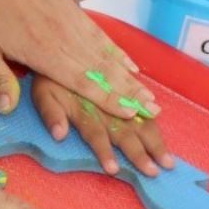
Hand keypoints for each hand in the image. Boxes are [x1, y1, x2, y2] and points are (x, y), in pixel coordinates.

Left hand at [0, 0, 155, 122]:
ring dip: (129, 75)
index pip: (82, 82)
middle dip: (129, 92)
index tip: (131, 113)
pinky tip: (129, 63)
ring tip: (149, 92)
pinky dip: (117, 50)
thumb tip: (6, 109)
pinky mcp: (70, 8)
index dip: (108, 99)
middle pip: (102, 70)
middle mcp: (63, 37)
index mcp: (42, 51)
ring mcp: (70, 20)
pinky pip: (100, 34)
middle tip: (154, 110)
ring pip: (106, 53)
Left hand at [31, 77, 172, 177]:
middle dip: (141, 152)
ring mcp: (114, 87)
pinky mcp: (118, 73)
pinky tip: (157, 112)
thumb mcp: (41, 93)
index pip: (96, 135)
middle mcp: (103, 100)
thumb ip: (50, 114)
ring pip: (138, 114)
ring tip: (167, 156)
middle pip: (124, 130)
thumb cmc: (47, 74)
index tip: (115, 171)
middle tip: (158, 171)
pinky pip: (136, 86)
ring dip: (152, 135)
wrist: (55, 38)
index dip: (104, 152)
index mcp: (83, 107)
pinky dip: (146, 101)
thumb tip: (59, 135)